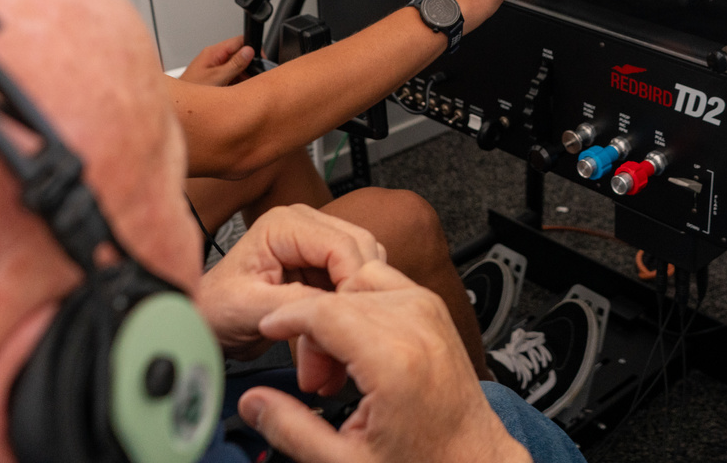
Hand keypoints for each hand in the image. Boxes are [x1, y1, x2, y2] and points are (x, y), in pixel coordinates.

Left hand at [179, 35, 253, 85]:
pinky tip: (232, 91)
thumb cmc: (191, 92)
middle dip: (247, 66)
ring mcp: (213, 66)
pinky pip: (230, 75)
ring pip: (235, 66)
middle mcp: (213, 57)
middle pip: (239, 54)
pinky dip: (235, 83)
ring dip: (241, 76)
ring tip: (237, 87)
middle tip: (249, 78)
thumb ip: (234, 64)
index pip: (239, 41)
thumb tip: (249, 51)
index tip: (259, 60)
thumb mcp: (217, 79)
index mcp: (213, 52)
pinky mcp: (213, 76)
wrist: (177, 106)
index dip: (252, 49)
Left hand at [196, 205, 385, 359]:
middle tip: (345, 331)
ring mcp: (317, 244)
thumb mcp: (247, 308)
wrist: (209, 321)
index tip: (348, 318)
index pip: (342, 245)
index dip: (352, 282)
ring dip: (358, 300)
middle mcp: (305, 225)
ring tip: (337, 335)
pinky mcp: (324, 265)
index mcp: (283, 224)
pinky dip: (354, 306)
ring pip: (366, 264)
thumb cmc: (216, 309)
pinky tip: (337, 331)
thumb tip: (333, 307)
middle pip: (362, 250)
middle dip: (358, 292)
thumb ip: (291, 302)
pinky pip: (357, 280)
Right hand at [238, 262, 530, 462]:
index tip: (270, 330)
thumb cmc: (424, 462)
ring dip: (339, 315)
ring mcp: (429, 312)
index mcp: (394, 359)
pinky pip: (385, 283)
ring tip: (341, 366)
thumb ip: (291, 428)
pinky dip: (363, 304)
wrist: (474, 461)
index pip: (324, 311)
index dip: (287, 318)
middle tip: (317, 380)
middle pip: (338, 297)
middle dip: (313, 331)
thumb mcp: (345, 461)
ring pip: (359, 282)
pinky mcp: (435, 311)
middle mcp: (416, 325)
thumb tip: (253, 402)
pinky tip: (360, 346)